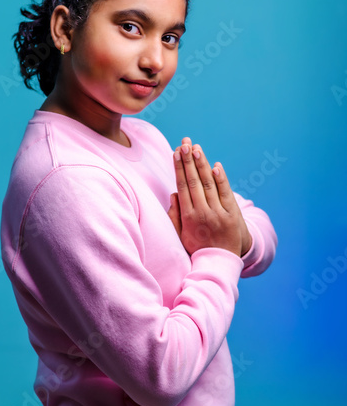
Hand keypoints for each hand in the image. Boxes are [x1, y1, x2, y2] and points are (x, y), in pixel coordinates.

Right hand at [168, 137, 243, 256]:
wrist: (221, 262)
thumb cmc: (198, 247)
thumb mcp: (181, 235)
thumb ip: (174, 216)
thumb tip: (173, 194)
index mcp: (188, 217)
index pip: (182, 186)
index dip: (179, 168)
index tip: (175, 152)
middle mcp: (203, 213)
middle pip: (194, 181)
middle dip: (188, 160)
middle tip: (185, 142)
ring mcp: (218, 213)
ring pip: (209, 184)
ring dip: (202, 164)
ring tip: (197, 148)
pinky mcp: (232, 215)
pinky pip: (226, 193)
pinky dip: (221, 179)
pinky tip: (216, 166)